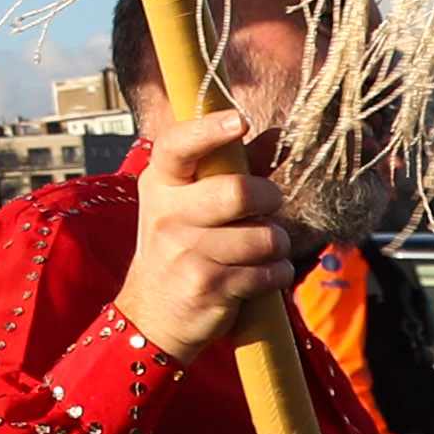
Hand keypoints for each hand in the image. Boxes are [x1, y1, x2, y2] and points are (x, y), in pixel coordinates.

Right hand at [117, 106, 301, 366]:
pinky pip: (268, 272)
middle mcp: (168, 215)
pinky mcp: (208, 287)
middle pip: (237, 192)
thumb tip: (278, 134)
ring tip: (263, 247)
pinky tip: (260, 274)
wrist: (154, 312)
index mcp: (161, 183)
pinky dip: (276, 273)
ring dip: (276, 243)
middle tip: (269, 203)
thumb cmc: (183, 245)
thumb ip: (236, 167)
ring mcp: (186, 253)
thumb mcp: (194, 201)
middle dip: (268, 197)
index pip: (177, 146)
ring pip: (263, 237)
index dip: (208, 131)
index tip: (239, 120)